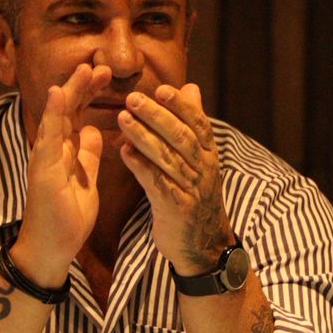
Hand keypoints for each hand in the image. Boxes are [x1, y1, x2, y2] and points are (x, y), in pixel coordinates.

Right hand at [17, 62, 109, 283]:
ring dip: (70, 92)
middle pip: (66, 109)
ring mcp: (45, 157)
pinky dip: (53, 115)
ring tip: (83, 70)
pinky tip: (58, 94)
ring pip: (56, 116)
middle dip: (82, 86)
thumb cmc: (67, 217)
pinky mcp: (43, 169)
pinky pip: (48, 137)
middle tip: (100, 66)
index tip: (104, 75)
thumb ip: (88, 155)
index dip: (88, 93)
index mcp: (64, 151)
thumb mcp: (86, 179)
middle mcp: (51, 149)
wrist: (52, 248)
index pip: (76, 114)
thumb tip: (95, 131)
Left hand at [117, 83, 232, 272]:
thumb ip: (192, 123)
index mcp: (209, 155)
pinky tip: (124, 152)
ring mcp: (193, 190)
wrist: (203, 245)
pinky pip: (157, 184)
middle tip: (133, 99)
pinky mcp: (178, 209)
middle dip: (158, 117)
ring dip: (144, 137)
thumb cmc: (195, 195)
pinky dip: (141, 167)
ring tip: (123, 119)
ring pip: (168, 158)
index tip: (161, 89)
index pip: (198, 124)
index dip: (181, 106)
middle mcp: (205, 170)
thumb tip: (191, 88)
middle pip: (182, 138)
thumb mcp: (200, 159)